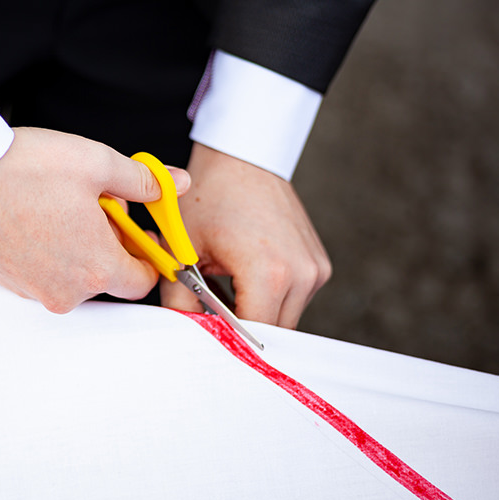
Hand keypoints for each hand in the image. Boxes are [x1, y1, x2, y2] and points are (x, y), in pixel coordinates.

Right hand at [0, 127, 190, 312]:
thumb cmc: (24, 169)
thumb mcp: (96, 163)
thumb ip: (144, 181)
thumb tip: (178, 184)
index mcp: (97, 268)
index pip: (144, 280)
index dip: (148, 252)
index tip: (141, 226)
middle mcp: (66, 290)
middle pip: (107, 277)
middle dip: (110, 244)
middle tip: (96, 203)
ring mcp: (33, 290)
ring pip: (74, 274)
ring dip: (78, 246)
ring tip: (60, 204)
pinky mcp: (8, 282)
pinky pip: (44, 272)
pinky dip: (49, 250)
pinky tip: (36, 214)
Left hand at [160, 143, 330, 328]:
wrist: (243, 158)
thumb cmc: (209, 196)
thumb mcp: (183, 249)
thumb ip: (179, 299)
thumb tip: (182, 334)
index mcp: (269, 273)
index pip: (251, 335)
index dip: (225, 341)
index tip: (204, 337)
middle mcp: (302, 274)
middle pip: (271, 333)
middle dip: (238, 329)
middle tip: (207, 311)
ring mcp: (316, 270)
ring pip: (283, 319)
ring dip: (255, 313)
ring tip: (224, 287)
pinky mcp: (320, 265)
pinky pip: (293, 299)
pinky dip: (268, 297)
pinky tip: (243, 276)